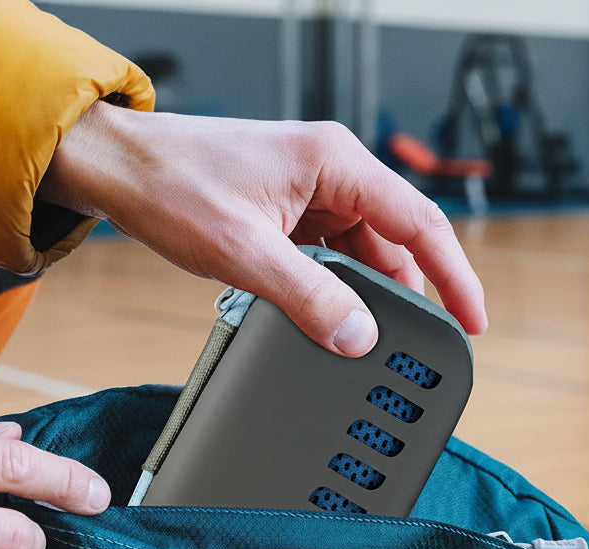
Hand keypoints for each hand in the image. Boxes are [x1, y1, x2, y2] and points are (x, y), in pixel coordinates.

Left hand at [38, 103, 486, 355]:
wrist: (117, 168)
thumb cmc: (171, 183)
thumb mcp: (243, 251)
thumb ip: (308, 297)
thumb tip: (359, 337)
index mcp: (335, 162)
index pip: (420, 222)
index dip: (454, 276)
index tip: (471, 320)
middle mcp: (331, 171)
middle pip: (395, 240)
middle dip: (404, 294)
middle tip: (411, 346)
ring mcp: (309, 190)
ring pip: (361, 251)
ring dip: (362, 293)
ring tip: (358, 335)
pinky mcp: (288, 210)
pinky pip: (329, 253)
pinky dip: (332, 286)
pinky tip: (322, 313)